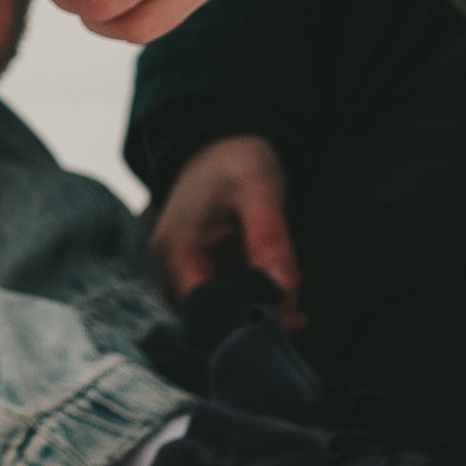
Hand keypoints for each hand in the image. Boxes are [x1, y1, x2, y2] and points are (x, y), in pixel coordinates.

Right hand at [148, 134, 302, 319]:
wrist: (221, 141)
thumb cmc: (237, 161)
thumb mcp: (260, 191)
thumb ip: (270, 240)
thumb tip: (284, 294)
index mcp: (176, 251)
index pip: (202, 312)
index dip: (240, 323)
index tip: (283, 322)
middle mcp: (168, 268)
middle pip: (205, 320)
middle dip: (249, 324)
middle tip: (297, 320)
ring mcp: (179, 270)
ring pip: (213, 314)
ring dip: (251, 316)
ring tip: (295, 312)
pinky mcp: (195, 270)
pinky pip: (219, 301)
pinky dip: (248, 304)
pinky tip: (282, 301)